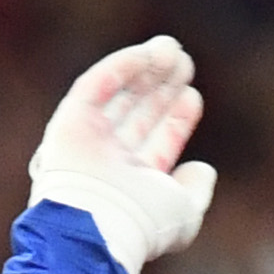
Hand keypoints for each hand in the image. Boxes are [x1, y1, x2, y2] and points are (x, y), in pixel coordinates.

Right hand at [30, 38, 217, 273]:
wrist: (99, 225)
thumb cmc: (143, 225)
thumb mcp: (184, 213)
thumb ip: (196, 190)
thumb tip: (204, 169)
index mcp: (134, 184)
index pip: (158, 143)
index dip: (176, 119)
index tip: (193, 96)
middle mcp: (109, 161)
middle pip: (139, 114)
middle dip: (161, 87)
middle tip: (184, 61)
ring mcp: (87, 141)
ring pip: (118, 96)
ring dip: (144, 70)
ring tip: (172, 48)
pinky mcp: (69, 121)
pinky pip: (95, 86)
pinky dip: (119, 68)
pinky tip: (145, 54)